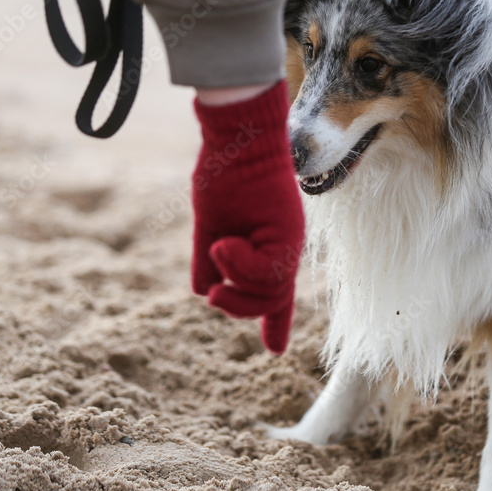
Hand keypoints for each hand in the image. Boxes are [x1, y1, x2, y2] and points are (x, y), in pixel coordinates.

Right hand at [191, 80, 303, 354]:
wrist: (237, 139)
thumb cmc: (224, 175)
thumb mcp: (211, 227)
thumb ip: (210, 261)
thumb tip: (204, 289)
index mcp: (268, 249)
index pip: (275, 295)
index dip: (274, 324)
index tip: (274, 350)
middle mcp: (283, 248)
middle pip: (268, 301)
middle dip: (238, 307)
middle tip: (215, 296)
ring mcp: (287, 241)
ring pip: (269, 292)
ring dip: (237, 282)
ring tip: (220, 249)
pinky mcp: (287, 232)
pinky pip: (268, 272)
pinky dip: (238, 265)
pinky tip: (223, 244)